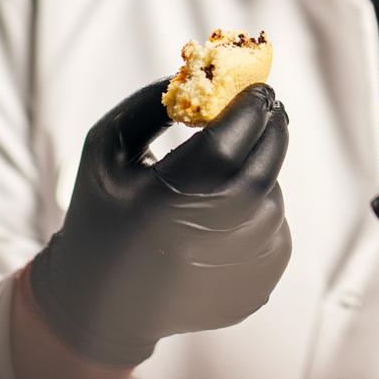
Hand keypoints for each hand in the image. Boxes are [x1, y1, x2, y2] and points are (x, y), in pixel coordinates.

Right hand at [28, 79, 290, 366]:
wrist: (104, 303)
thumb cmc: (103, 211)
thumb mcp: (107, 147)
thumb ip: (151, 103)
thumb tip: (205, 75)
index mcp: (170, 197)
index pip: (233, 136)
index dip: (252, 104)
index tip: (260, 86)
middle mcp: (214, 234)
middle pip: (266, 162)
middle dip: (272, 127)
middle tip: (268, 108)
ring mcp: (240, 264)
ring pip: (273, 195)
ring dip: (259, 173)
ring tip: (221, 177)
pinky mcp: (259, 284)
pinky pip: (275, 229)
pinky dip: (257, 212)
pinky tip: (221, 218)